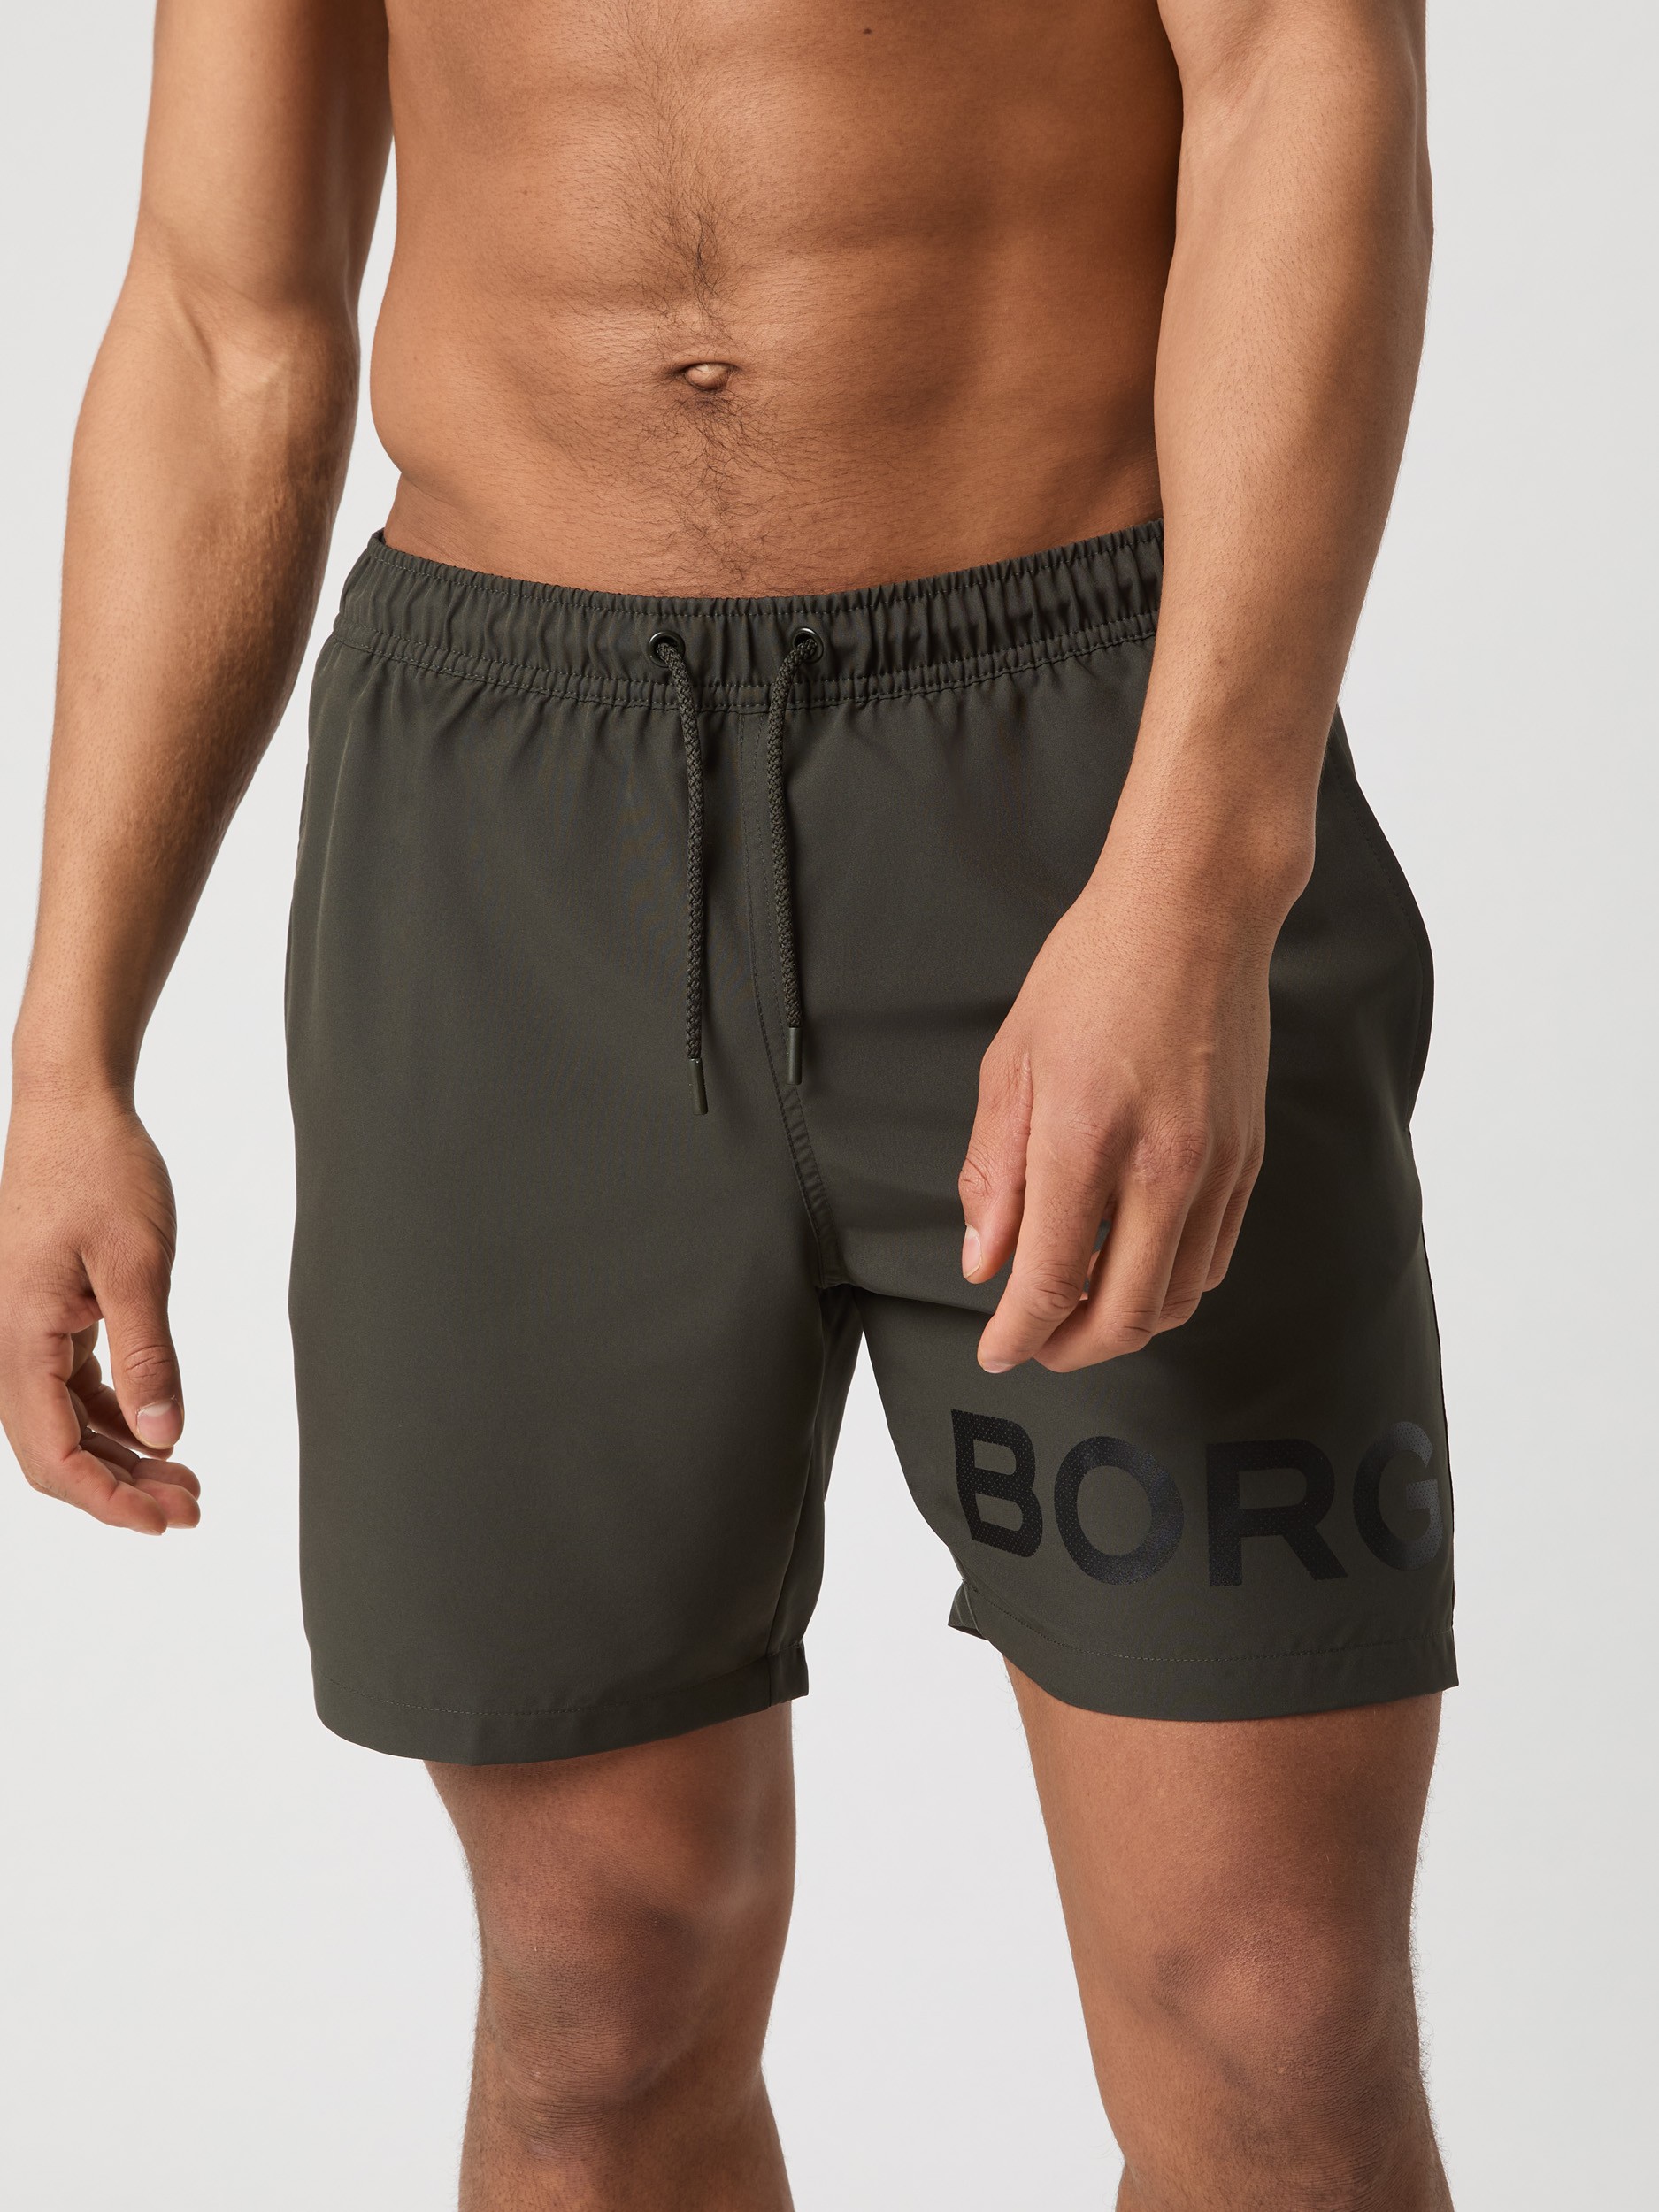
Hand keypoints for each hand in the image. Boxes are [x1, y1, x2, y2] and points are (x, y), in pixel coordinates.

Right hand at [0, 1088, 198, 1530]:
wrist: (72, 1108)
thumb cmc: (101, 1170)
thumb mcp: (138, 1264)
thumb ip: (149, 1355)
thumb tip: (165, 1436)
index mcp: (16, 1339)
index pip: (54, 1456)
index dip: (109, 1501)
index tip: (168, 1519)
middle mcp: (5, 1345)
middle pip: (54, 1452)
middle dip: (120, 1491)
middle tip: (191, 1507)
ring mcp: (20, 1332)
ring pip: (63, 1424)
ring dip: (121, 1458)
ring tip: (186, 1480)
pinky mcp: (42, 1317)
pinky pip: (69, 1389)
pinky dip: (114, 1417)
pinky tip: (158, 1430)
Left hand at [960, 817, 1287, 1373]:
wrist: (1193, 913)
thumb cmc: (1093, 972)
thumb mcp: (1010, 1066)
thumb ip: (991, 1175)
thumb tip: (983, 1262)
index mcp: (1083, 1141)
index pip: (1048, 1281)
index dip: (1016, 1335)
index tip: (996, 1351)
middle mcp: (1160, 1166)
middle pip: (1123, 1317)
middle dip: (1070, 1349)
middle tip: (1035, 1343)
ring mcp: (1215, 1167)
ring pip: (1175, 1300)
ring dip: (1123, 1323)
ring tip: (1079, 1306)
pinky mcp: (1248, 1159)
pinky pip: (1213, 1259)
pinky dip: (1169, 1286)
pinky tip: (1131, 1264)